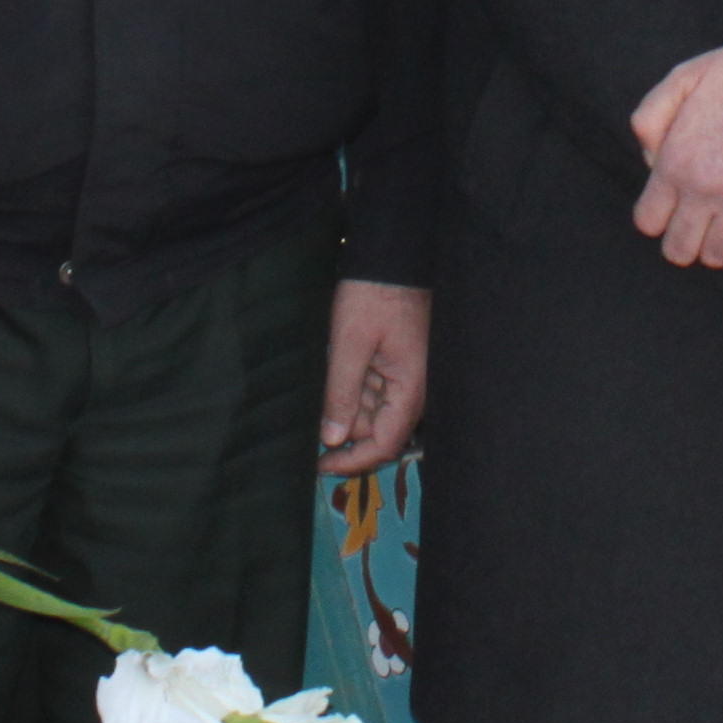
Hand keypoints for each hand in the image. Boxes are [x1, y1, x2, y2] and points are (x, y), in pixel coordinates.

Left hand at [318, 279, 433, 474]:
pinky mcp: (396, 363)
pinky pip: (373, 390)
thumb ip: (342, 394)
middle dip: (344, 429)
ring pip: (372, 410)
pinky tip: (333, 374)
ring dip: (345, 406)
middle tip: (309, 423)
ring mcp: (405, 376)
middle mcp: (414, 388)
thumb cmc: (373, 295)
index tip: (321, 465)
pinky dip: (351, 389)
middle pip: (378, 429)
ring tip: (321, 386)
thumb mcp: (350, 344)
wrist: (391, 256)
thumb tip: (332, 439)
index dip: (354, 460)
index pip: (386, 443)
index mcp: (411, 388)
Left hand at [629, 0, 722, 269]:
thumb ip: (651, 118)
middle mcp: (704, 190)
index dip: (657, 215)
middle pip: (678, 250)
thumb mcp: (682, 78)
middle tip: (694, 220)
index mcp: (676, 161)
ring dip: (713, 243)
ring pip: (713, 257)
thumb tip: (649, 158)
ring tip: (721, 223)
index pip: (649, 222)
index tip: (670, 205)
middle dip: (681, 238)